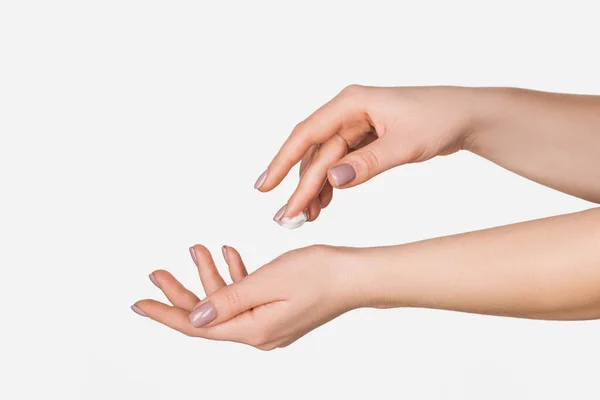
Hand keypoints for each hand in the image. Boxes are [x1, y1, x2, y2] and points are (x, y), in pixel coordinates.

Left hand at [132, 244, 361, 349]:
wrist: (355, 276)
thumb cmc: (318, 275)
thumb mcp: (266, 283)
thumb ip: (227, 301)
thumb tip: (193, 319)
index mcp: (252, 330)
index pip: (196, 327)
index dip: (165, 313)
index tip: (139, 302)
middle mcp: (258, 333)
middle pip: (207, 316)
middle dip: (181, 291)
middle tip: (158, 271)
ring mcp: (268, 323)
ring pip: (226, 302)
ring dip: (210, 276)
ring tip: (198, 248)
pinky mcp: (277, 310)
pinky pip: (245, 297)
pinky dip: (235, 277)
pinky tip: (230, 255)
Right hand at [255, 85, 478, 223]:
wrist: (466, 117)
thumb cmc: (439, 120)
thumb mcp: (405, 144)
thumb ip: (368, 163)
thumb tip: (332, 180)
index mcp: (352, 103)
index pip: (307, 134)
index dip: (282, 160)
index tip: (266, 187)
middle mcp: (349, 112)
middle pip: (314, 153)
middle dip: (299, 185)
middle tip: (285, 216)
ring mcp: (356, 127)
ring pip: (325, 161)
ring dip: (315, 189)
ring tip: (305, 217)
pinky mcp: (365, 140)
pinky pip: (340, 165)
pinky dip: (332, 185)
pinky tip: (324, 204)